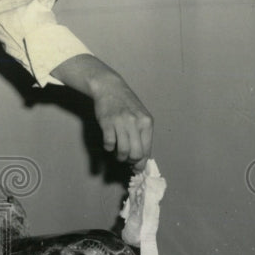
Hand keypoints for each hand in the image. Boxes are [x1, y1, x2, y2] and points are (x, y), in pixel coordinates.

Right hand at [50, 54, 152, 169]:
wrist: (110, 87)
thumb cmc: (126, 103)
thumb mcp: (139, 116)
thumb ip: (142, 134)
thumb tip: (141, 157)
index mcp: (146, 122)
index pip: (147, 150)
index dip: (141, 162)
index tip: (136, 167)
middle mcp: (135, 123)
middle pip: (136, 154)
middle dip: (131, 161)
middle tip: (126, 160)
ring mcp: (121, 122)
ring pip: (123, 151)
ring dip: (120, 157)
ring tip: (118, 153)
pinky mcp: (107, 123)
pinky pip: (109, 143)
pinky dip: (108, 148)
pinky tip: (109, 143)